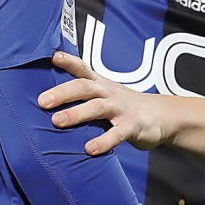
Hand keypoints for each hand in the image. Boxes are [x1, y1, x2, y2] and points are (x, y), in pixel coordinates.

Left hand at [38, 52, 172, 154]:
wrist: (163, 116)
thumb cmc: (124, 105)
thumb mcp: (105, 94)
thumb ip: (82, 96)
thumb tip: (48, 100)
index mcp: (100, 84)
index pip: (82, 68)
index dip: (68, 61)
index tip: (52, 56)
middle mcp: (108, 92)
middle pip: (84, 87)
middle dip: (62, 93)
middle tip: (42, 101)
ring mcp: (121, 108)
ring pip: (97, 107)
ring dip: (76, 114)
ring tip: (56, 121)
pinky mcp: (132, 126)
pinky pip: (117, 134)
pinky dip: (103, 141)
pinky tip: (89, 149)